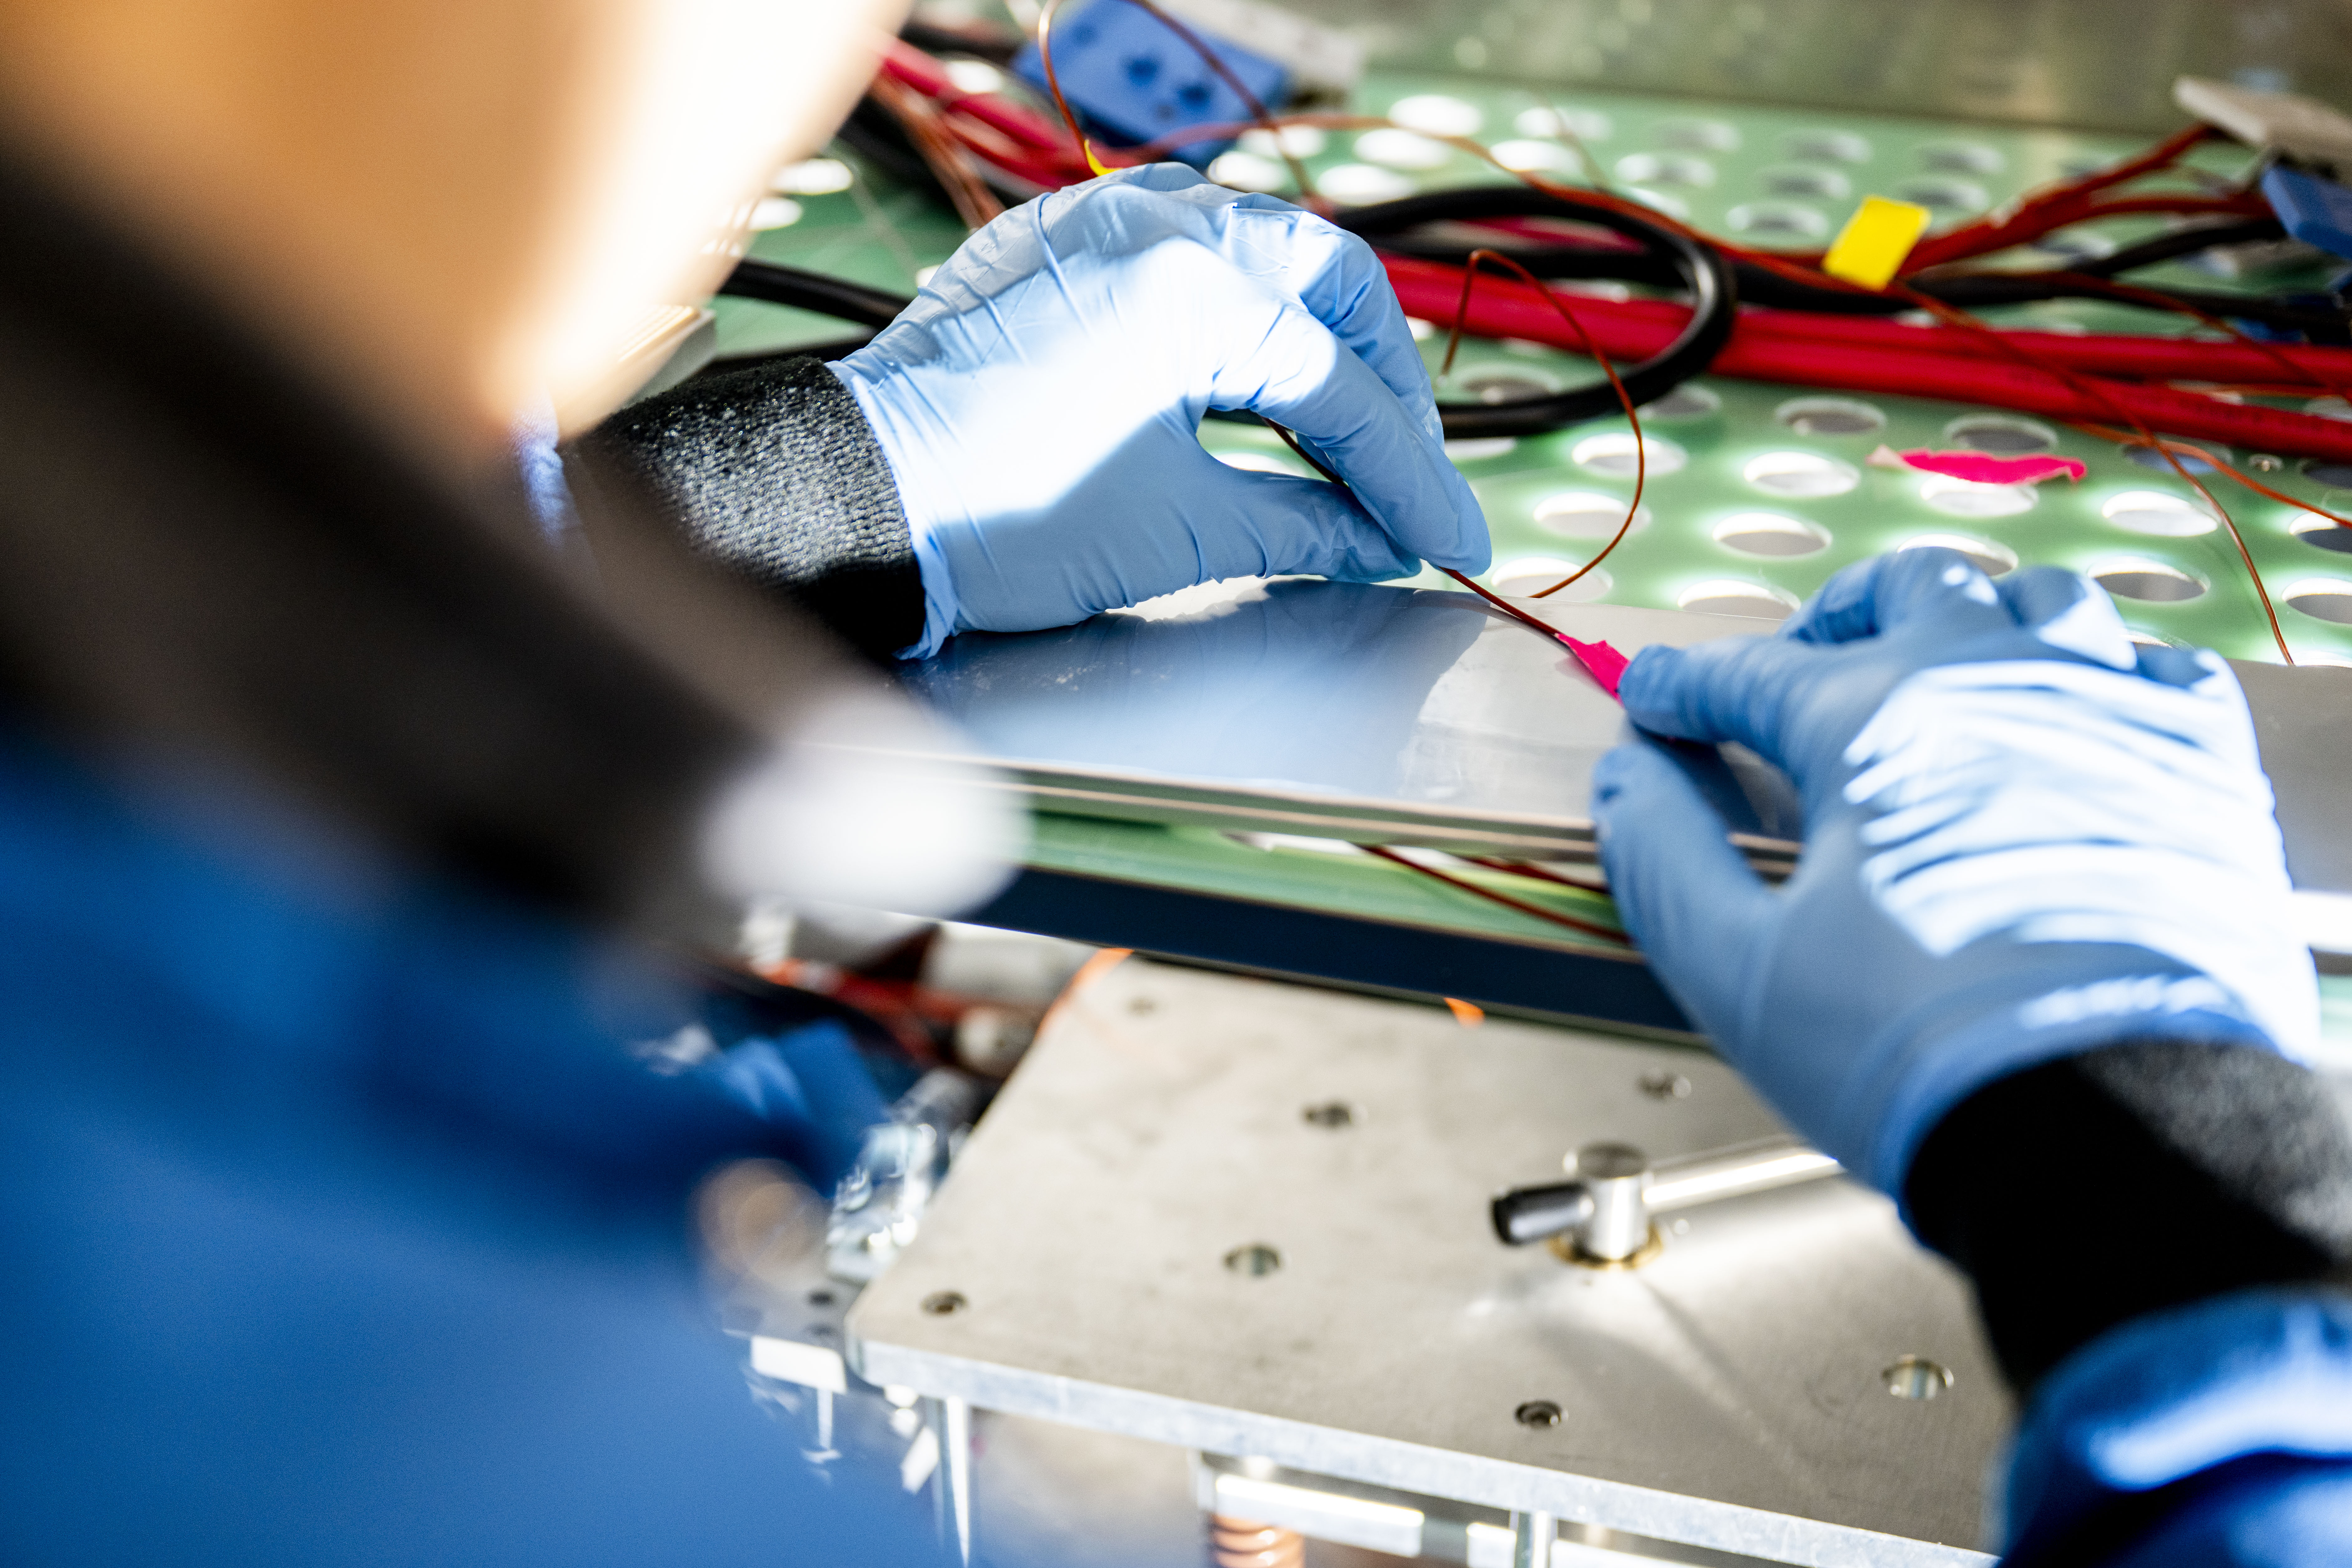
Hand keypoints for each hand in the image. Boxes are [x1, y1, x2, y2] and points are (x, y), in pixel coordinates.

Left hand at [828, 164, 1487, 656]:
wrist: (860, 507)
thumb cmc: (994, 519)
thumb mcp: (1173, 531)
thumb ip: (1299, 525)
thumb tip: (1379, 539)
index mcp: (1190, 291)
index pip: (1338, 388)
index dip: (1408, 474)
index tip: (1444, 536)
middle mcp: (1149, 232)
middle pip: (1326, 279)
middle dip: (1380, 377)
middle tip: (1404, 464)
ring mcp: (1096, 229)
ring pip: (1257, 248)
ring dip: (1312, 329)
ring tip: (1341, 422)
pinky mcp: (1054, 252)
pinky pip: (1178, 248)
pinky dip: (1234, 306)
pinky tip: (1250, 366)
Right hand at [1591, 548, 2315, 1193]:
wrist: (2114, 1128)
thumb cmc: (1917, 1054)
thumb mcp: (1737, 969)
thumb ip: (1663, 859)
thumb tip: (1624, 782)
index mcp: (1873, 725)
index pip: (1750, 675)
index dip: (1685, 688)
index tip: (1657, 702)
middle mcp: (1995, 684)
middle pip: (1908, 589)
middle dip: (1835, 616)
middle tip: (1802, 664)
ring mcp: (2110, 713)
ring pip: (2041, 600)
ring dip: (1975, 620)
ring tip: (1944, 670)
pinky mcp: (2202, 767)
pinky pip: (2161, 670)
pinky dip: (2105, 674)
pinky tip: (2077, 717)